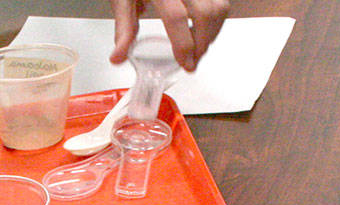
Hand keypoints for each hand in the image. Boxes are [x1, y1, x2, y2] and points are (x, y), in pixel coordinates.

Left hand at [110, 0, 229, 70]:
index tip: (185, 62)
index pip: (175, 17)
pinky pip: (221, 3)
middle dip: (201, 43)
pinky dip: (216, 22)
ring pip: (217, 8)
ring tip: (197, 49)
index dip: (183, 44)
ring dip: (211, 34)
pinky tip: (203, 32)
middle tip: (192, 61)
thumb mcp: (124, 1)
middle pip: (203, 13)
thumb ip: (124, 29)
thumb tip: (118, 57)